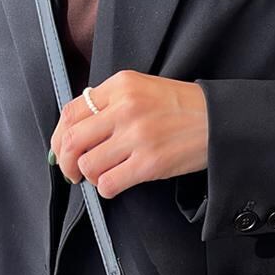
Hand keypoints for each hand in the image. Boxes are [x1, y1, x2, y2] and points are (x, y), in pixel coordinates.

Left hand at [50, 70, 208, 196]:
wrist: (215, 120)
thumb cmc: (178, 108)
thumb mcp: (141, 89)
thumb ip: (110, 103)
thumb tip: (77, 131)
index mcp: (119, 86)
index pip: (71, 112)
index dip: (59, 137)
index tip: (62, 151)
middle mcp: (124, 108)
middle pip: (73, 141)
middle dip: (66, 163)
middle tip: (73, 173)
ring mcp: (136, 136)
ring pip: (88, 165)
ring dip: (89, 178)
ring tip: (101, 176)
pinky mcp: (148, 163)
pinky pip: (109, 183)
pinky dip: (105, 189)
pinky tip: (115, 184)